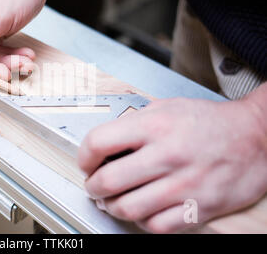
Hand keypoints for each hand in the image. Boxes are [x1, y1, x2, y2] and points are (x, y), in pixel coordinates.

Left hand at [78, 93, 266, 232]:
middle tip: (94, 185)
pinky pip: (157, 226)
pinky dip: (142, 221)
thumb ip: (135, 122)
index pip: (98, 142)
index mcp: (155, 126)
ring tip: (113, 201)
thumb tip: (106, 143)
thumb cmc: (210, 121)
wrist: (256, 136)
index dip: (84, 156)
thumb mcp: (168, 107)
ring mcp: (184, 185)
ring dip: (112, 207)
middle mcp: (167, 155)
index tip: (87, 162)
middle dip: (92, 186)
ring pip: (128, 208)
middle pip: (108, 181)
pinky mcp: (199, 207)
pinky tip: (141, 211)